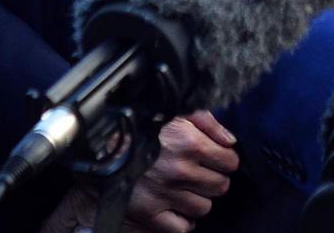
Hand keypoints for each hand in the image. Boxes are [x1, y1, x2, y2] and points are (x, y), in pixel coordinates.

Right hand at [112, 111, 238, 232]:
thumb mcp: (177, 112)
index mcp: (191, 143)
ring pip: (203, 208)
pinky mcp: (149, 213)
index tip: (216, 159)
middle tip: (200, 174)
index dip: (225, 160)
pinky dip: (182, 221)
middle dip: (213, 179)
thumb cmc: (142, 126)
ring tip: (186, 189)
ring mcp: (165, 194)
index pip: (231, 162)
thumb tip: (230, 141)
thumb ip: (208, 123)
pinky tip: (176, 208)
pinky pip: (181, 227)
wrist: (102, 145)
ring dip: (198, 199)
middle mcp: (181, 170)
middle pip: (220, 186)